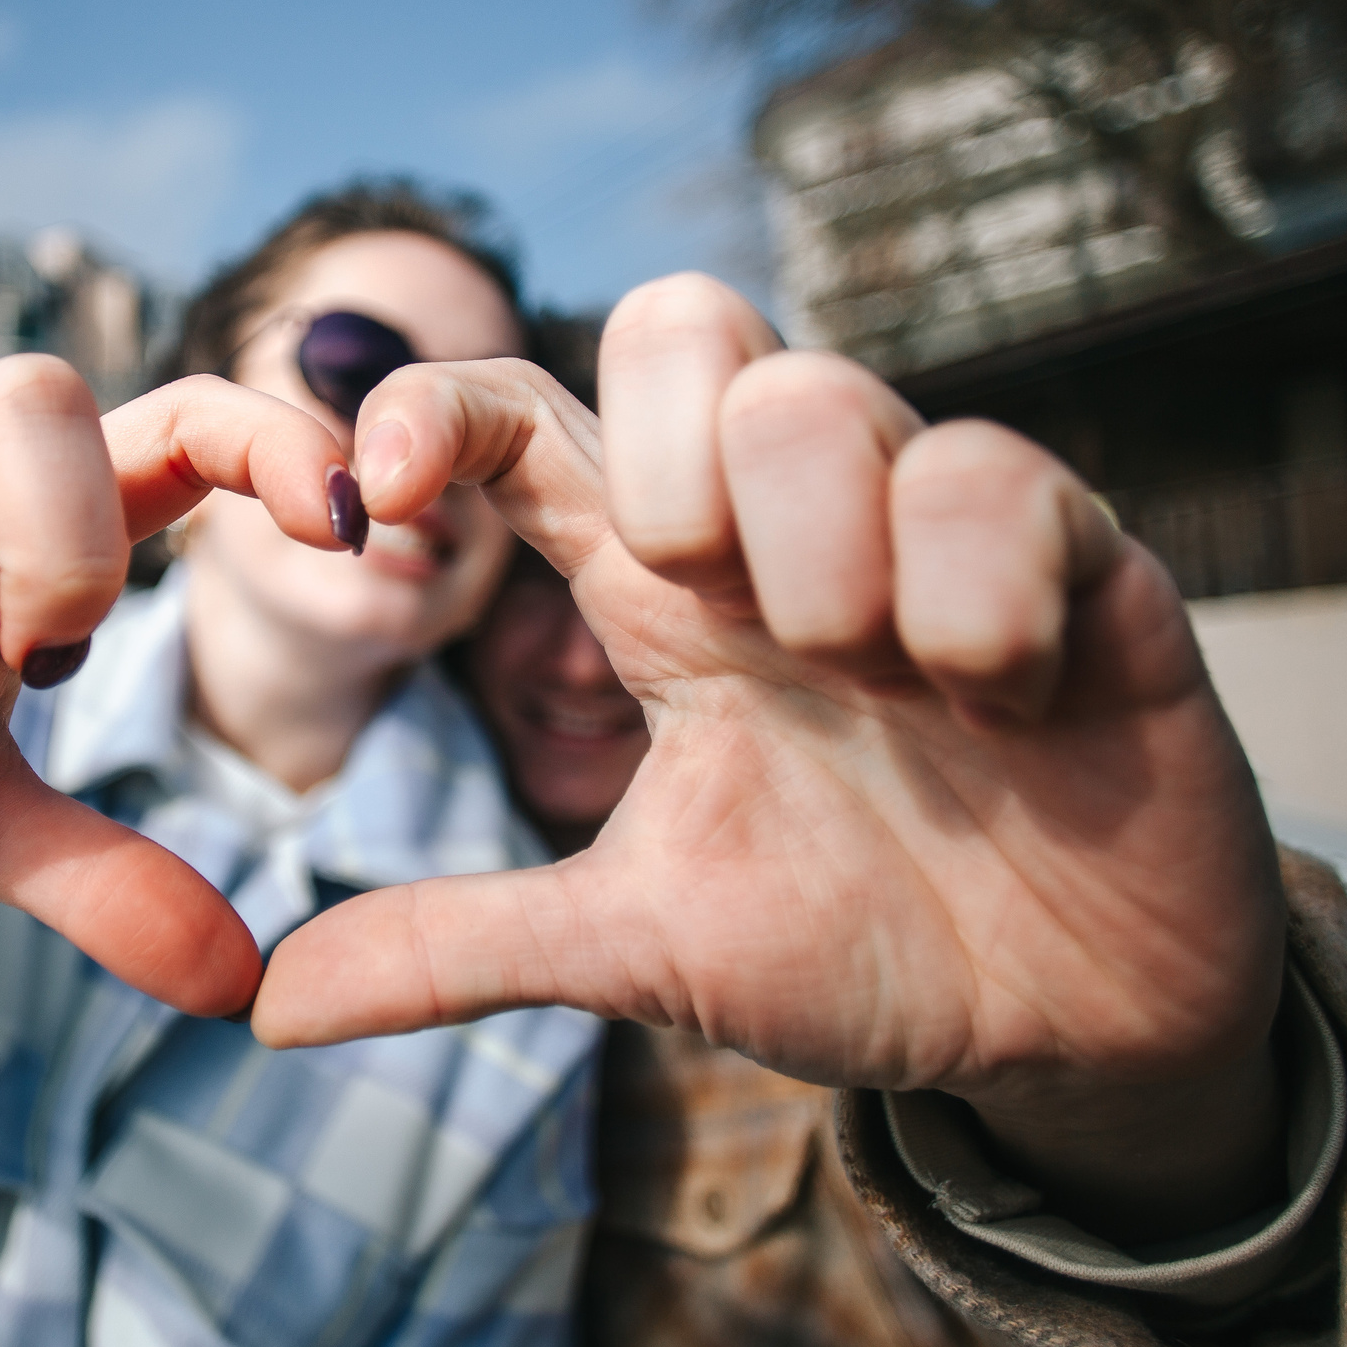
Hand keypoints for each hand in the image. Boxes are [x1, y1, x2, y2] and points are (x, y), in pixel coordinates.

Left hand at [250, 275, 1289, 1240]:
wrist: (1065, 1025)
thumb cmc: (853, 943)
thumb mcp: (639, 947)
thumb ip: (465, 946)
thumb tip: (266, 1007)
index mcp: (662, 596)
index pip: (523, 418)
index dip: (431, 405)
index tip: (380, 493)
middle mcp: (782, 529)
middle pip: (678, 321)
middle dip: (657, 447)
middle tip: (699, 600)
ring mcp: (928, 527)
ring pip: (818, 391)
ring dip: (813, 547)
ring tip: (876, 684)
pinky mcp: (1079, 556)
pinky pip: (1000, 474)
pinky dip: (975, 594)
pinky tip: (1000, 700)